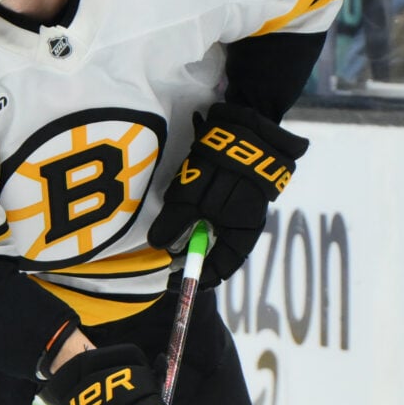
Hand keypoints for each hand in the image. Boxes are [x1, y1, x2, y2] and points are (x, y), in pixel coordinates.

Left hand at [146, 100, 307, 284]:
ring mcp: (237, 207)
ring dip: (189, 235)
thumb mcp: (194, 195)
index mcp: (242, 234)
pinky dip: (194, 217)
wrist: (246, 124)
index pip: (221, 269)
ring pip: (211, 232)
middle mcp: (242, 225)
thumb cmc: (224, 164)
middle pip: (214, 252)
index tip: (170, 280)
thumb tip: (157, 246)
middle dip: (188, 257)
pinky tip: (179, 212)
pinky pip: (211, 213)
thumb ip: (175, 222)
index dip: (195, 277)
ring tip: (167, 235)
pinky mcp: (230, 191)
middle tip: (162, 257)